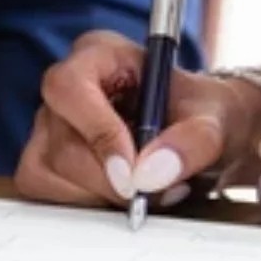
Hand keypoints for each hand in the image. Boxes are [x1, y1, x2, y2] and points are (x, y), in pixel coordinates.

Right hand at [15, 30, 260, 207]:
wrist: (204, 139)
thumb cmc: (205, 115)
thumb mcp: (217, 120)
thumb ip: (193, 141)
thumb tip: (151, 172)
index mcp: (99, 54)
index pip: (71, 87)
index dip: (98, 133)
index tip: (133, 174)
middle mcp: (67, 88)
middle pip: (61, 143)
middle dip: (109, 181)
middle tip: (154, 193)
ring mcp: (49, 127)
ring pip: (45, 173)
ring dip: (97, 197)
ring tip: (144, 194)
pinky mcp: (44, 162)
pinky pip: (43, 191)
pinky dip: (83, 206)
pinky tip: (118, 200)